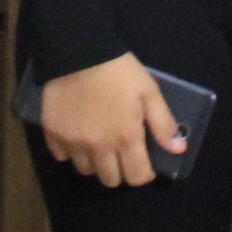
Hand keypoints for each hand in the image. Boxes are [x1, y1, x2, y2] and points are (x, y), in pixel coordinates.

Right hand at [40, 54, 187, 189]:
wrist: (79, 51)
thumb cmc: (119, 70)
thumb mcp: (149, 91)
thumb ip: (163, 123)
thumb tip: (178, 150)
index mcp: (126, 137)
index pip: (136, 177)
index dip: (143, 174)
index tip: (143, 163)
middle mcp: (99, 147)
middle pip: (110, 180)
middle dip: (119, 171)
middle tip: (120, 152)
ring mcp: (73, 142)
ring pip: (86, 170)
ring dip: (94, 162)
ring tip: (98, 144)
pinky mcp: (53, 134)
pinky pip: (61, 156)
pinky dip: (70, 152)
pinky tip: (76, 136)